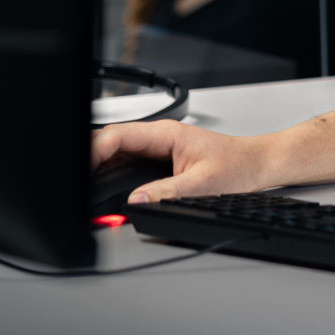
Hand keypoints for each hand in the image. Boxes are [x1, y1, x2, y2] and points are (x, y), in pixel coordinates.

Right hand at [91, 119, 275, 204]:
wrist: (258, 164)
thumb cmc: (239, 166)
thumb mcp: (203, 184)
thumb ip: (168, 192)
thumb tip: (137, 200)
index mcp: (166, 134)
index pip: (117, 135)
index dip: (93, 151)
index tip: (80, 170)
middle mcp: (159, 138)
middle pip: (111, 142)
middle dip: (89, 160)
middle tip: (76, 184)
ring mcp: (158, 148)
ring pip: (117, 153)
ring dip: (100, 168)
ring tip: (85, 188)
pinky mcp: (160, 160)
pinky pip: (127, 163)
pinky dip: (112, 174)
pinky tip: (103, 187)